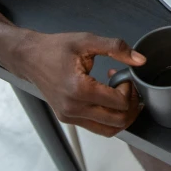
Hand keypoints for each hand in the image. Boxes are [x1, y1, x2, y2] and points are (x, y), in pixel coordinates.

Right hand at [14, 31, 145, 136]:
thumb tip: (140, 60)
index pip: (119, 103)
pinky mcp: (68, 118)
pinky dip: (108, 117)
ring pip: (109, 129)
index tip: (124, 76)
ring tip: (119, 94)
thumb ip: (116, 48)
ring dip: (121, 114)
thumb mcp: (87, 41)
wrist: (29, 57)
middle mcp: (73, 108)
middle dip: (130, 104)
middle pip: (118, 121)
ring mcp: (69, 116)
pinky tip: (106, 97)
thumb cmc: (56, 48)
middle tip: (126, 86)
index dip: (129, 89)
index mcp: (79, 90)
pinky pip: (97, 127)